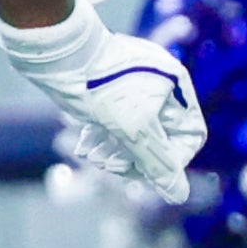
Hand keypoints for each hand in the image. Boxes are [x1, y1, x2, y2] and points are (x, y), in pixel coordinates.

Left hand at [0, 0, 204, 205]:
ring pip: (135, 135)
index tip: (143, 171)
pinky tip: (85, 145)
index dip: (170, 161)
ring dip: (115, 152)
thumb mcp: (134, 128)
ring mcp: (135, 88)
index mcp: (176, 88)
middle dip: (134, 158)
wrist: (57, 53)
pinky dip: (103, 138)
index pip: (190, 138)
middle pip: (160, 140)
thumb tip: (179, 195)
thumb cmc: (99, 85)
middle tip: (108, 164)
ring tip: (92, 155)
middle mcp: (160, 86)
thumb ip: (157, 163)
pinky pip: (116, 124)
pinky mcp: (110, 91)